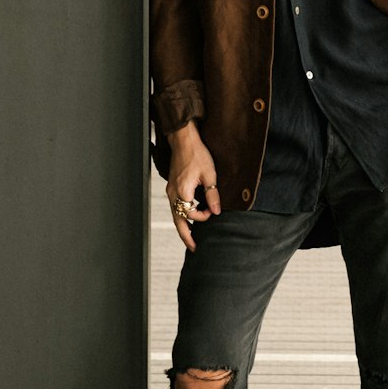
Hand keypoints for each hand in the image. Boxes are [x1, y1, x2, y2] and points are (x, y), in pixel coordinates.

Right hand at [166, 121, 220, 251]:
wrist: (184, 140)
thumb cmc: (197, 154)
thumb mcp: (210, 174)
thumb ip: (212, 195)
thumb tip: (217, 212)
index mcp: (182, 191)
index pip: (192, 214)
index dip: (203, 216)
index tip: (213, 211)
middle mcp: (173, 193)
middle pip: (177, 221)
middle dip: (186, 236)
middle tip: (194, 248)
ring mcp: (170, 190)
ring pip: (175, 214)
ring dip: (183, 226)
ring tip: (191, 237)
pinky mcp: (172, 186)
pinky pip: (175, 206)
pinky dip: (180, 215)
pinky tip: (188, 217)